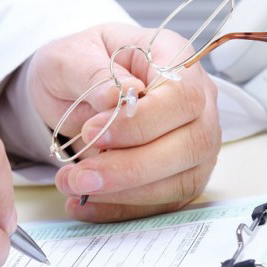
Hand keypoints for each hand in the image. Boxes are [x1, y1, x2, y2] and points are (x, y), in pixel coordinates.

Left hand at [27, 23, 220, 221]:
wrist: (70, 86)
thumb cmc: (77, 64)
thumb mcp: (69, 56)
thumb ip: (91, 73)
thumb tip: (116, 98)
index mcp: (175, 58)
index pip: (182, 96)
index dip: (140, 122)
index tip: (92, 132)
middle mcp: (197, 102)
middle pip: (190, 144)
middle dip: (130, 168)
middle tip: (79, 174)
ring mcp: (193, 143)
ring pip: (180, 181)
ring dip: (123, 193)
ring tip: (73, 185)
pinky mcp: (179, 176)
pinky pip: (161, 203)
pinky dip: (119, 210)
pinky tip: (83, 204)